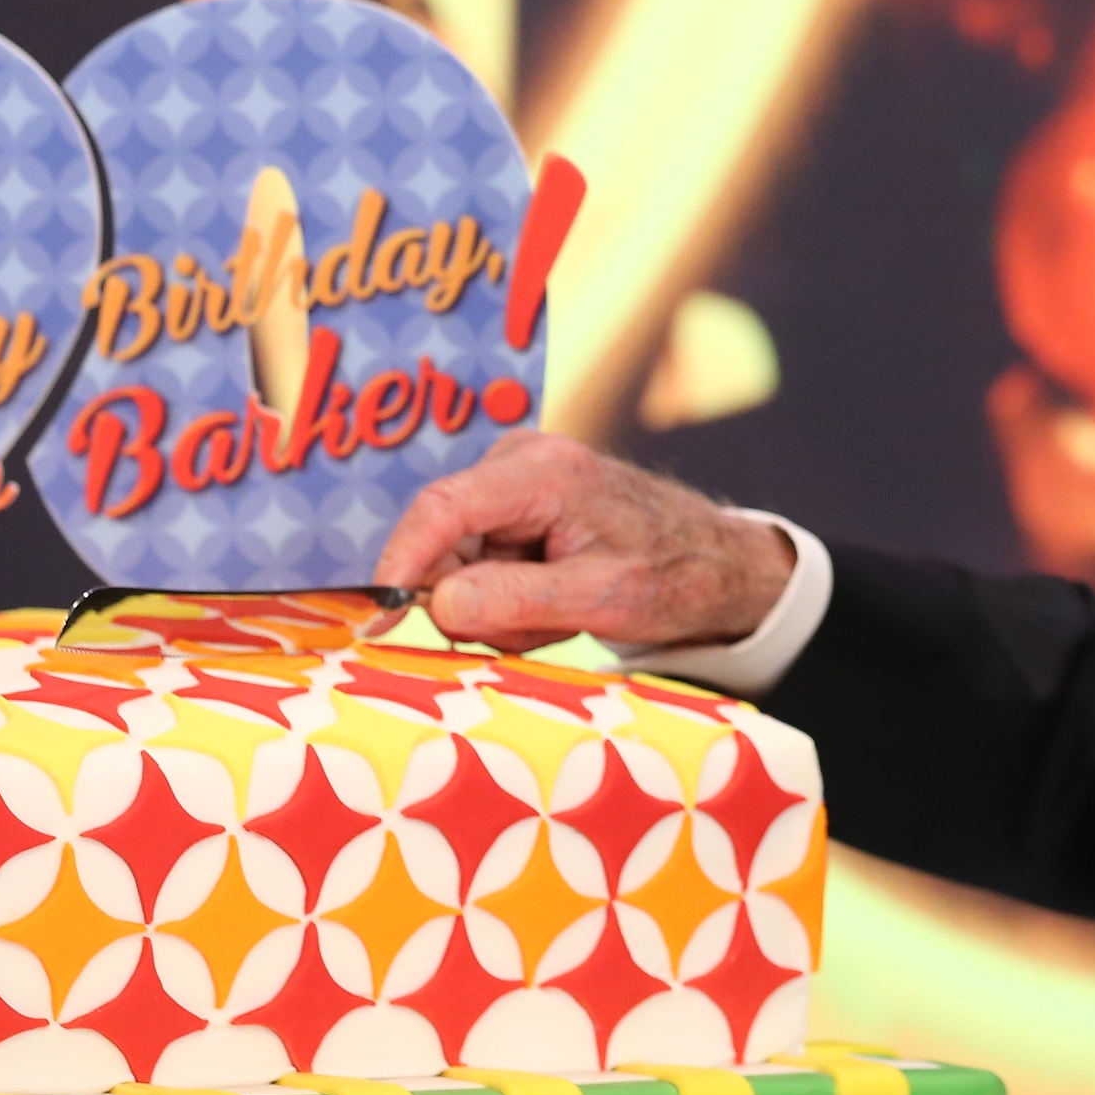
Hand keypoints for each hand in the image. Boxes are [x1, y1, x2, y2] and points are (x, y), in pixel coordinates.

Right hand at [374, 432, 796, 650]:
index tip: (380, 621)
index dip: (400, 565)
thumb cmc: (672, 574)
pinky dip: (508, 600)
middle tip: (538, 631)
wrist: (715, 564)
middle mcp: (520, 463)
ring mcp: (515, 484)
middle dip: (474, 603)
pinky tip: (555, 605)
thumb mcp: (599, 598)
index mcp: (542, 472)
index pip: (441, 508)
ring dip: (498, 608)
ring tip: (559, 616)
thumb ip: (516, 601)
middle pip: (444, 544)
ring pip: (460, 564)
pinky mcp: (515, 509)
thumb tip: (436, 606)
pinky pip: (479, 566)